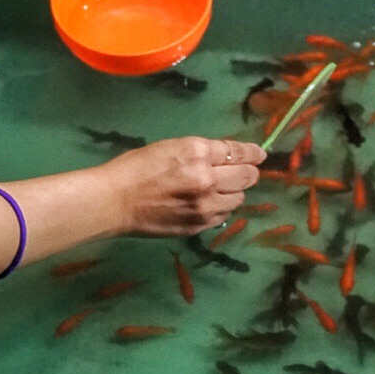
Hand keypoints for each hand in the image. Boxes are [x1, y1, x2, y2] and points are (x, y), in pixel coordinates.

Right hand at [103, 138, 264, 234]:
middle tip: (245, 171)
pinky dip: (220, 208)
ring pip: (238, 199)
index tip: (260, 154)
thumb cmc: (135, 167)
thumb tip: (225, 157)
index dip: (253, 152)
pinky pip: (222, 216)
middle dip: (248, 172)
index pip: (238, 151)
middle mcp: (207, 179)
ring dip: (233, 192)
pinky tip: (207, 204)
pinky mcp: (199, 226)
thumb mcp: (170, 147)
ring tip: (220, 189)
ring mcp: (205, 206)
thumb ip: (200, 152)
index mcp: (197, 152)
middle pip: (246, 177)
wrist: (114, 201)